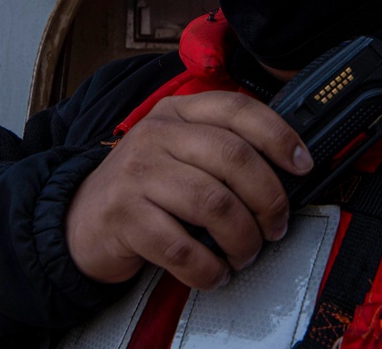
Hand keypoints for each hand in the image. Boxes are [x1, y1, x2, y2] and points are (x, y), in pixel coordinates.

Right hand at [65, 91, 312, 289]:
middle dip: (268, 199)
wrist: (79, 218)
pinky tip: (215, 273)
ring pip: (214, 203)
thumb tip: (287, 170)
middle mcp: (157, 134)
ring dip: (243, 238)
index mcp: (177, 113)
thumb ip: (221, 147)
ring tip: (244, 253)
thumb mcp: (177, 150)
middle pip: (234, 157)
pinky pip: (184, 248)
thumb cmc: (144, 188)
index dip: (278, 136)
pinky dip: (210, 269)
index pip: (237, 109)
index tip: (301, 165)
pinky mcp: (124, 216)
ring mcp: (138, 173)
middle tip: (275, 226)